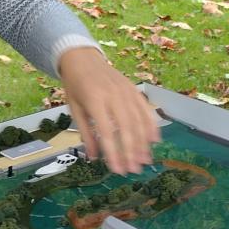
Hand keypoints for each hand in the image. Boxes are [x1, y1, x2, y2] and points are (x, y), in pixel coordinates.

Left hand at [58, 47, 159, 173]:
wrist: (82, 58)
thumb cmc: (75, 85)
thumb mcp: (74, 109)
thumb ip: (85, 133)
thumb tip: (94, 157)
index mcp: (94, 101)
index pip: (107, 132)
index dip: (114, 153)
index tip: (117, 170)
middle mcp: (113, 96)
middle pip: (126, 128)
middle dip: (131, 152)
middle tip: (134, 170)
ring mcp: (126, 91)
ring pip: (139, 120)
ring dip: (143, 143)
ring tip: (145, 161)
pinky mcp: (134, 89)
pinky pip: (145, 109)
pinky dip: (151, 125)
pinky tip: (154, 141)